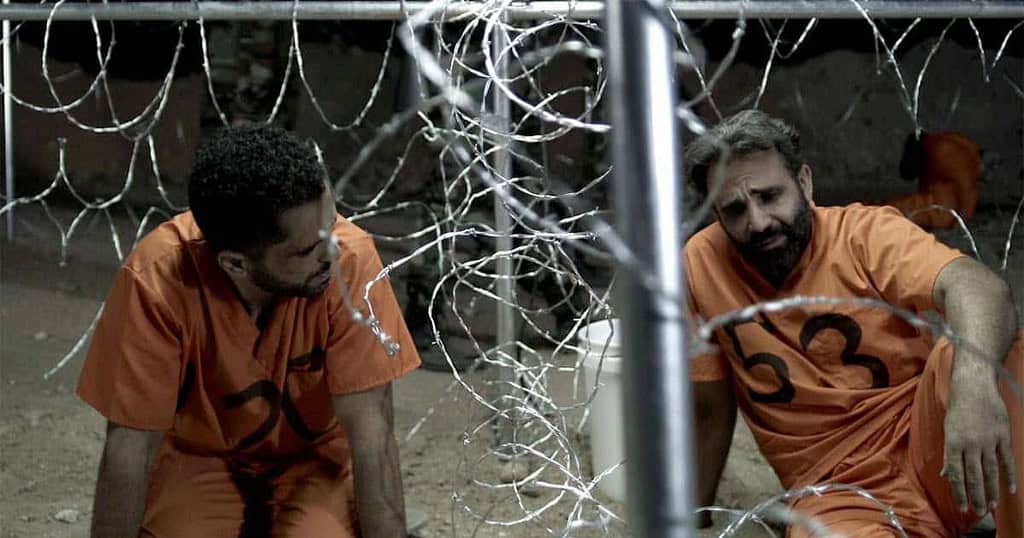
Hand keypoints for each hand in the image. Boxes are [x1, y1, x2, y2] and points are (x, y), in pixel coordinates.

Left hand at [941, 384, 1016, 515]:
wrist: (974, 385)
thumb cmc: (958, 408)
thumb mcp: (948, 430)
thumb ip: (950, 454)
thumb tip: (947, 475)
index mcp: (953, 443)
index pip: (957, 474)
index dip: (960, 492)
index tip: (963, 507)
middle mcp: (970, 444)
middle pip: (974, 476)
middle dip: (977, 497)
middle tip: (980, 513)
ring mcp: (988, 440)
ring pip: (991, 471)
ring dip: (992, 490)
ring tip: (992, 505)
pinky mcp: (1003, 435)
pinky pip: (1007, 460)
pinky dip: (1009, 475)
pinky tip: (1010, 489)